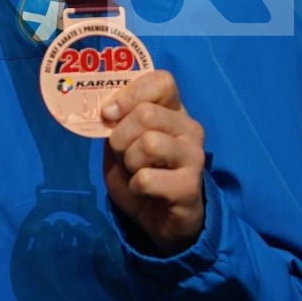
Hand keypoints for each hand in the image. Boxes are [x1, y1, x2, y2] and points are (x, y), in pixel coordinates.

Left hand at [101, 70, 205, 252]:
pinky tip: (144, 190)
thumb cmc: (140, 173)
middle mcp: (189, 128)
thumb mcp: (121, 143)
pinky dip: (135, 186)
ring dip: (129, 161)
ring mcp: (194, 156)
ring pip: (148, 143)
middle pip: (146, 114)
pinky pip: (147, 178)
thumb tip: (107, 111)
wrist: (160, 218)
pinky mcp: (190, 185)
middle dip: (120, 136)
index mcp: (173, 110)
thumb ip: (115, 122)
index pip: (161, 82)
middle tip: (122, 153)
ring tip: (135, 172)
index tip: (109, 114)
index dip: (129, 94)